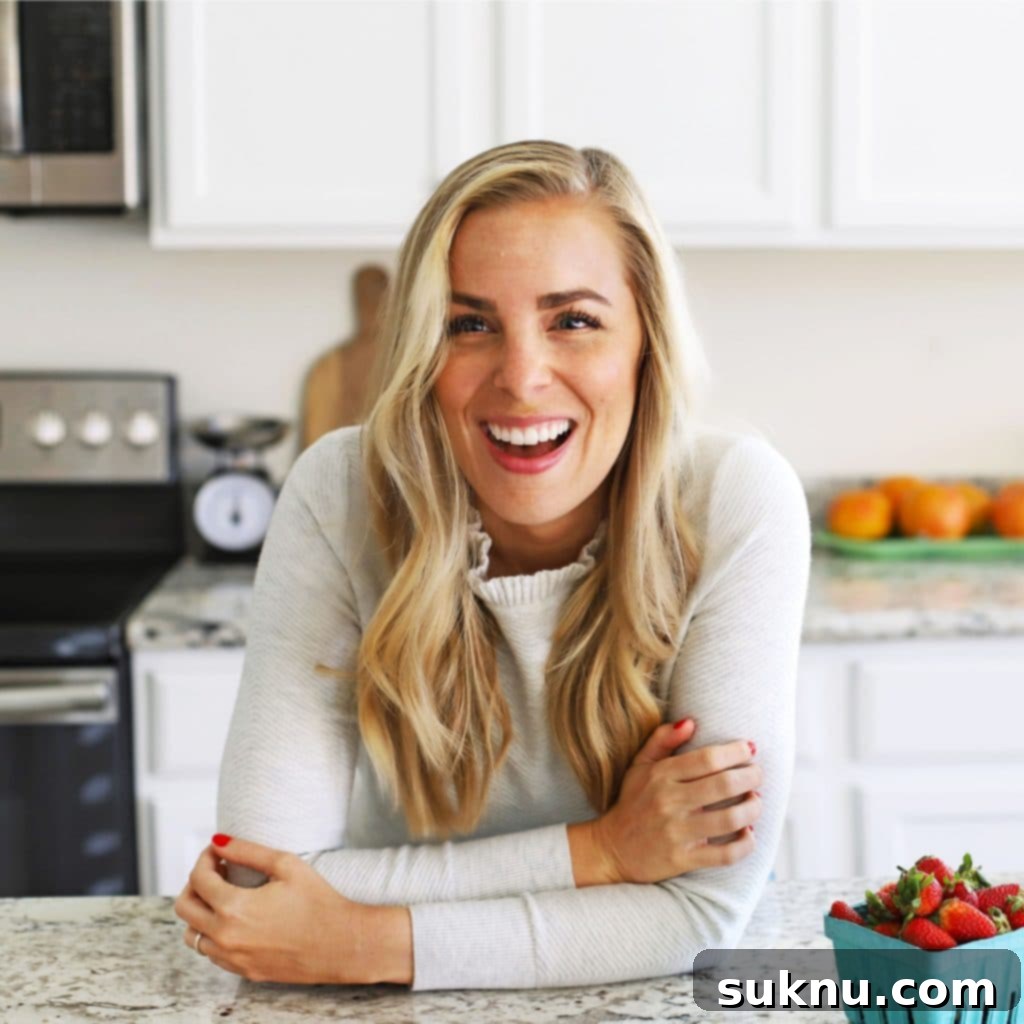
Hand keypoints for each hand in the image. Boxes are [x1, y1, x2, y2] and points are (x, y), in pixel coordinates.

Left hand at [174, 835, 408, 984]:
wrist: (342, 943)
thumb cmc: (319, 901)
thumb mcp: (285, 865)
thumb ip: (248, 851)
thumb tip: (219, 841)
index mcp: (234, 908)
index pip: (198, 879)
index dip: (204, 858)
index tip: (218, 850)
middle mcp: (226, 937)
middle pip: (184, 908)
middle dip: (195, 883)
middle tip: (217, 870)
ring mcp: (232, 959)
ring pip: (193, 935)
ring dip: (201, 911)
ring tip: (225, 895)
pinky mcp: (243, 971)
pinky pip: (212, 953)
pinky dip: (213, 933)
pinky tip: (238, 918)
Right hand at [590, 719, 760, 883]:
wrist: (612, 849)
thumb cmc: (633, 802)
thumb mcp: (640, 766)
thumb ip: (662, 740)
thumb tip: (690, 722)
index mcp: (660, 776)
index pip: (707, 759)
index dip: (735, 752)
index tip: (750, 748)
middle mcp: (668, 802)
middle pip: (723, 784)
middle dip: (751, 776)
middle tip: (758, 773)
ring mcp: (676, 832)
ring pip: (729, 819)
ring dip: (753, 808)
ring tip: (756, 800)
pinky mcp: (683, 859)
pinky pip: (724, 855)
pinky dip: (744, 844)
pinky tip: (749, 833)